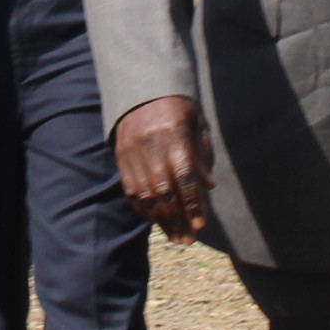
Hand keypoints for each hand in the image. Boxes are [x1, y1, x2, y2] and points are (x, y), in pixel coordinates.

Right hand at [113, 97, 213, 241]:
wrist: (141, 90)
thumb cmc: (178, 106)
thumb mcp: (197, 122)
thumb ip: (203, 153)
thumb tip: (208, 186)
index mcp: (175, 133)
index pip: (184, 174)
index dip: (192, 202)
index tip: (201, 224)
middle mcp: (151, 145)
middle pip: (165, 190)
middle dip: (178, 219)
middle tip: (188, 240)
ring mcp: (133, 153)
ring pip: (147, 194)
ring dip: (162, 220)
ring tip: (176, 237)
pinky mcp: (122, 158)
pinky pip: (131, 190)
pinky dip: (144, 209)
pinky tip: (156, 221)